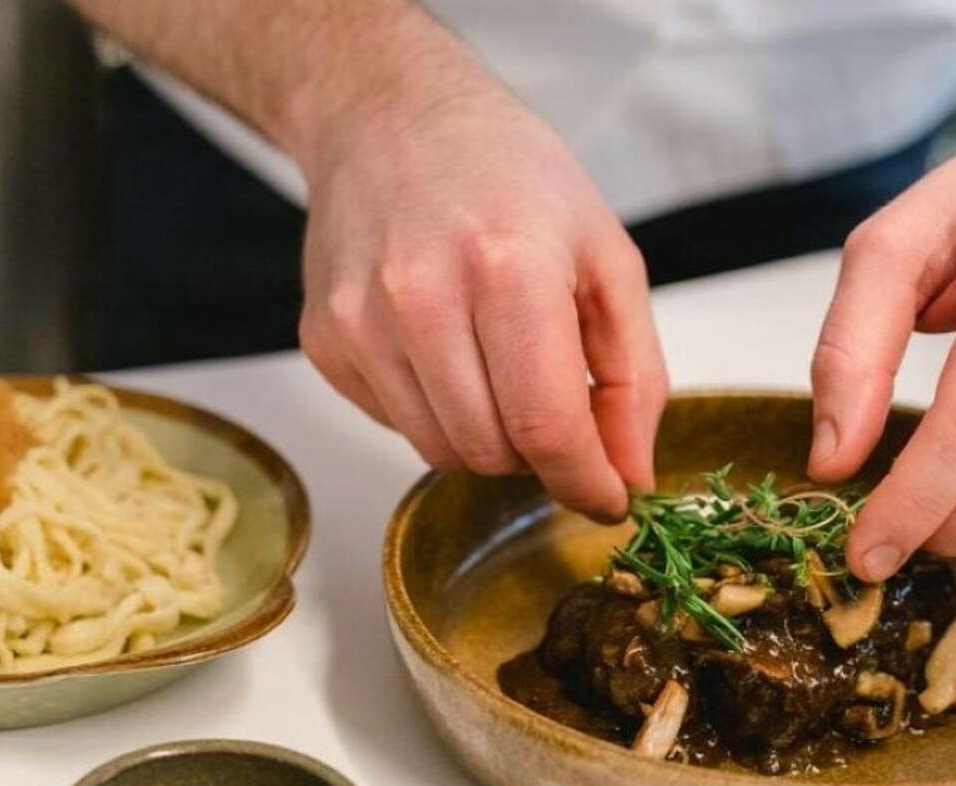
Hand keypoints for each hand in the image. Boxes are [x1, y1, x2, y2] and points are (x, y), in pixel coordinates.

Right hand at [294, 67, 666, 519]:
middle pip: (493, 451)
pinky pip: (396, 425)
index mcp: (508, 267)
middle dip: (537, 448)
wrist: (389, 118)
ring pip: (442, 451)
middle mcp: (420, 296)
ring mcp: (359, 322)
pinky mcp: (323, 340)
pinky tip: (441, 347)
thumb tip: (630, 474)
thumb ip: (633, 374)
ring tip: (494, 362)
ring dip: (485, 433)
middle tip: (549, 394)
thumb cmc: (506, 175)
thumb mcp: (604, 255)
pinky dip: (433, 409)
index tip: (609, 496)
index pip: (547, 426)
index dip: (586, 481)